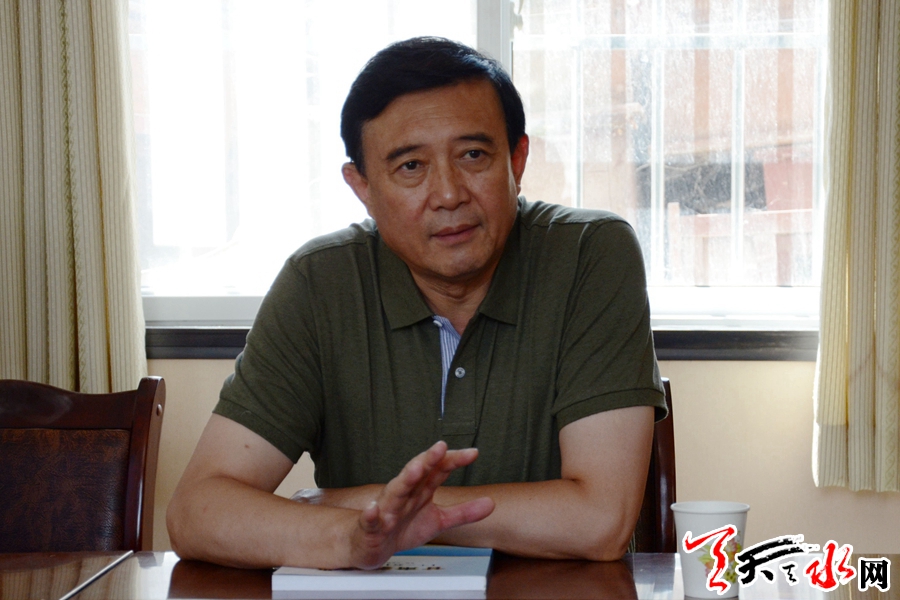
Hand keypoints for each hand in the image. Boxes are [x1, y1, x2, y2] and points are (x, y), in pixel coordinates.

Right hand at [348, 441, 494, 568]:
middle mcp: (404, 494)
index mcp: (420, 490)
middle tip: (441, 447)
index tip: (472, 453)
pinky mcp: (371, 527)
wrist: (372, 546)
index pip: (438, 469)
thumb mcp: (438, 521)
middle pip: (417, 473)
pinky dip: (371, 515)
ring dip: (405, 480)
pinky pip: (370, 520)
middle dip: (428, 460)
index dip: (453, 460)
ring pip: (395, 492)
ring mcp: (387, 509)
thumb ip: (463, 512)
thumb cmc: (403, 527)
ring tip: (416, 469)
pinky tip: (374, 510)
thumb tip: (490, 503)